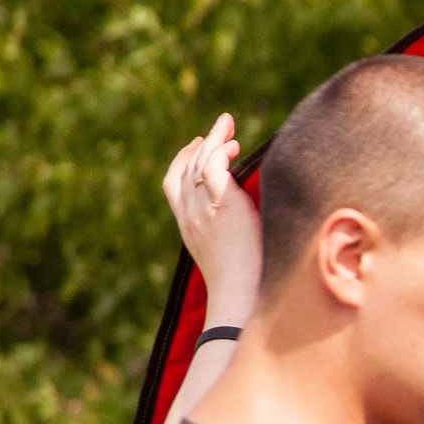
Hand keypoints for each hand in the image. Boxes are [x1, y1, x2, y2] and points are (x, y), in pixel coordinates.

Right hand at [163, 113, 262, 321]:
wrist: (239, 296)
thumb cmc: (242, 282)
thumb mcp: (226, 252)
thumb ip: (228, 230)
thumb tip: (249, 219)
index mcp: (187, 225)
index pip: (174, 183)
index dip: (184, 159)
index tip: (200, 145)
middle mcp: (189, 214)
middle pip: (187, 167)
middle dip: (204, 142)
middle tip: (223, 127)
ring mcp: (201, 209)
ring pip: (200, 163)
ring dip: (215, 139)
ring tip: (230, 126)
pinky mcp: (220, 206)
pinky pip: (214, 168)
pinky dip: (221, 152)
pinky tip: (234, 145)